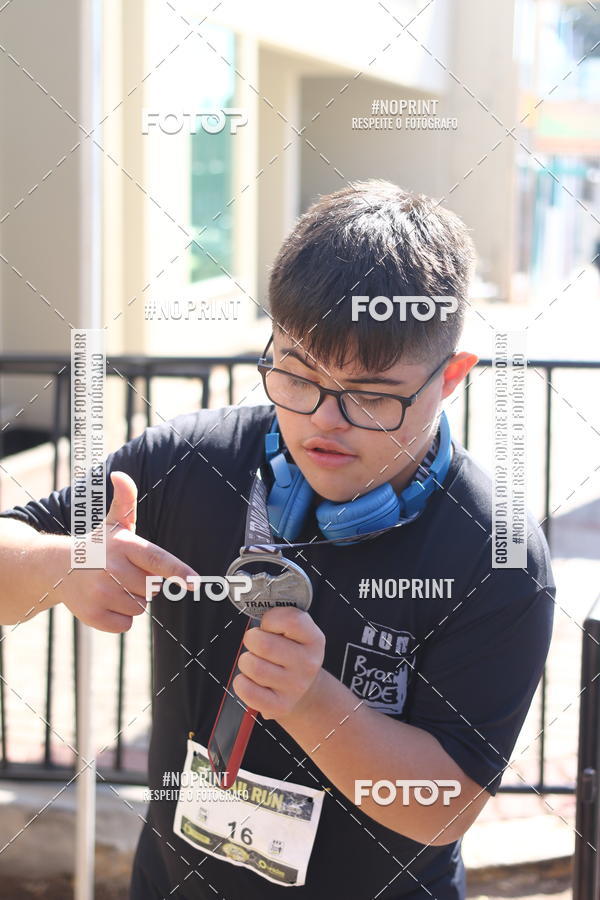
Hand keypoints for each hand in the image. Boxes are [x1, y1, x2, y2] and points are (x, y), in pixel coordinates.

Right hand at [56, 471, 198, 632]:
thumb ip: (125, 500)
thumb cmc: (98, 546)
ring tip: (112, 586)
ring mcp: (100, 592)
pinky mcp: (92, 614)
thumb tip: (120, 475)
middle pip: (152, 589)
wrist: (58, 568)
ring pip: (139, 608)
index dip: (178, 570)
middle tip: (124, 573)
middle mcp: (111, 568)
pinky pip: (125, 625)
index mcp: (123, 545)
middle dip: (144, 585)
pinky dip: (118, 618)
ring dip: (131, 601)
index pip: (156, 559)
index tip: (195, 582)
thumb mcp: (114, 523)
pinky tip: (104, 601)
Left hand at [233, 607, 325, 720]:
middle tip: (256, 643)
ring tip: (255, 661)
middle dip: (252, 639)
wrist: (305, 690)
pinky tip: (251, 680)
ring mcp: (294, 686)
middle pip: (264, 644)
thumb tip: (256, 606)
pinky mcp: (279, 705)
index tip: (269, 625)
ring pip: (252, 666)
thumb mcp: (298, 633)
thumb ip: (283, 618)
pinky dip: (241, 682)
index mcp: (314, 639)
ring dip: (246, 661)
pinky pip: (247, 690)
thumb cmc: (293, 654)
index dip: (271, 619)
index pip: (291, 620)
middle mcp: (307, 663)